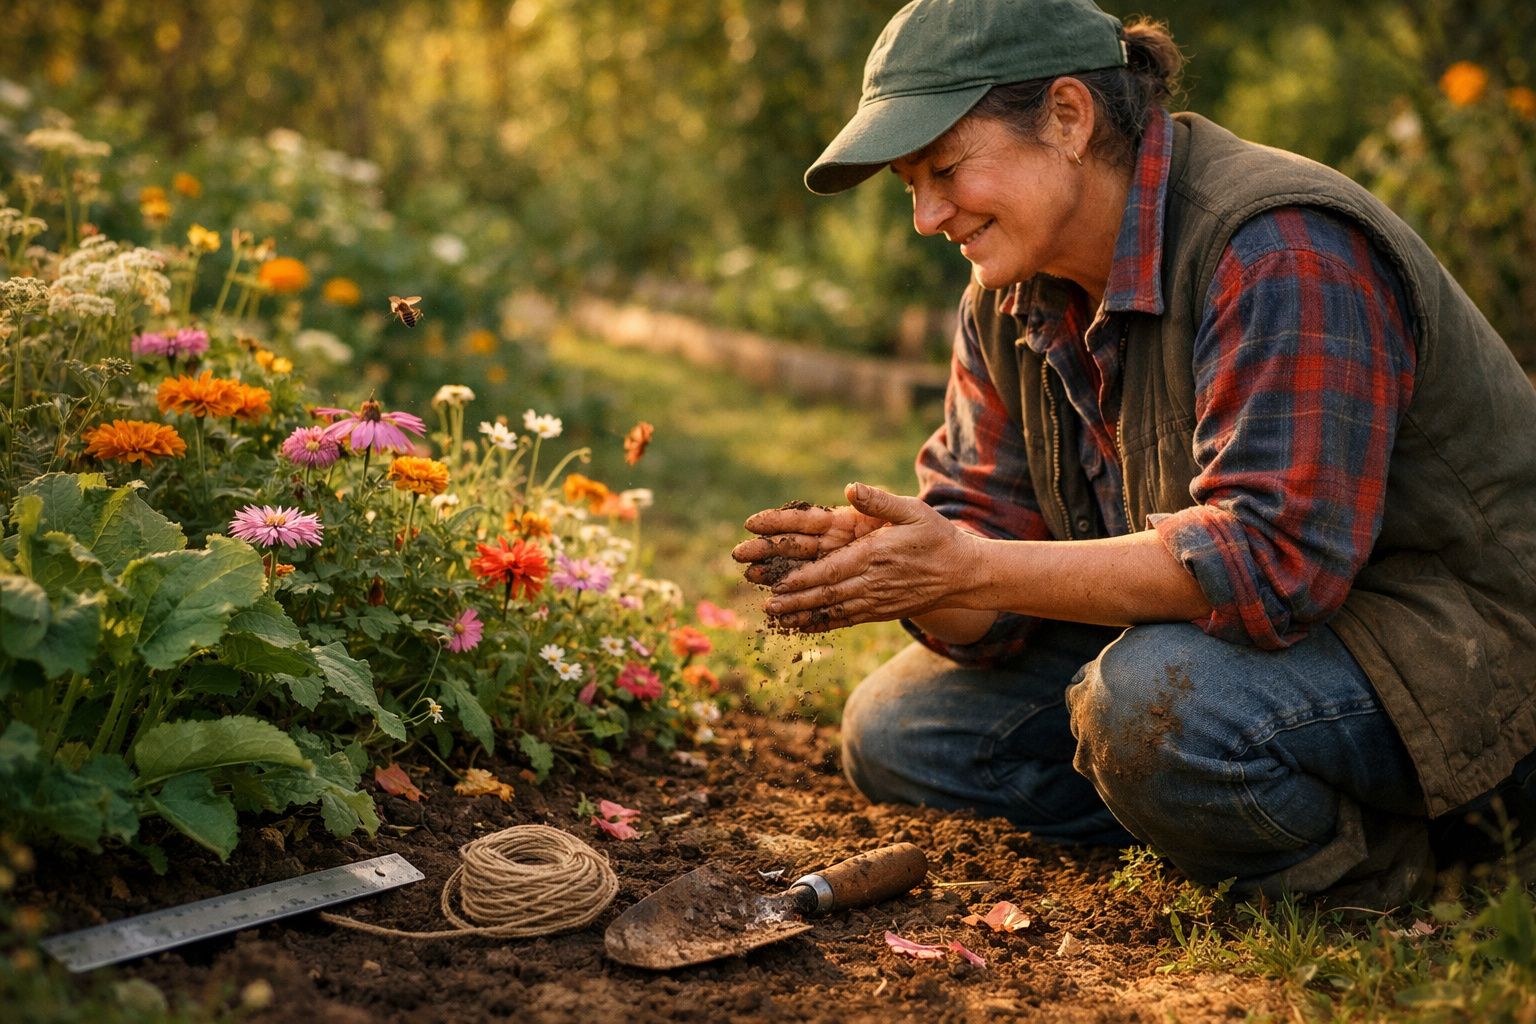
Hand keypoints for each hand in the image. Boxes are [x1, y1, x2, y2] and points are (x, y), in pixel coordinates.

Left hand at [748, 482, 976, 632]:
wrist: (963, 574)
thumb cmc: (937, 537)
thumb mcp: (914, 511)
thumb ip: (881, 502)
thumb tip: (852, 489)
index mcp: (875, 556)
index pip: (833, 570)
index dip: (805, 579)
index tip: (781, 584)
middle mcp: (873, 582)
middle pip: (828, 595)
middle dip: (797, 601)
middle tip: (770, 607)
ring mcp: (877, 601)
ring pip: (835, 611)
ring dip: (806, 616)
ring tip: (779, 621)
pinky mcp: (881, 612)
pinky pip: (848, 620)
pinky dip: (825, 625)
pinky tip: (804, 628)